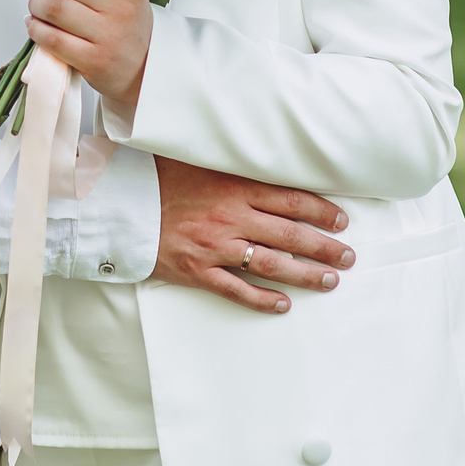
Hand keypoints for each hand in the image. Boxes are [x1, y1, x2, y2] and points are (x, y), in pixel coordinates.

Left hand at [25, 0, 149, 108]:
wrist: (142, 66)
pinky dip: (35, 29)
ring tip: (39, 7)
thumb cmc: (123, 21)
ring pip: (53, 7)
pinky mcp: (93, 59)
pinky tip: (37, 25)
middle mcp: (121, 4)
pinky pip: (51, 38)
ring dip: (35, 4)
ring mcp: (108, 34)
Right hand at [150, 155, 351, 313]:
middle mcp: (229, 218)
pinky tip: (284, 304)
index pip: (290, 200)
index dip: (321, 211)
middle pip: (290, 235)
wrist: (117, 203)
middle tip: (348, 257)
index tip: (342, 220)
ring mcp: (214, 247)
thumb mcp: (198, 161)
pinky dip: (262, 299)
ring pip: (271, 265)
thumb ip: (232, 166)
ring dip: (305, 275)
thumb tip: (266, 161)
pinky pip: (236, 290)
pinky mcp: (197, 270)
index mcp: (232, 187)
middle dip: (325, 248)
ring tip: (329, 281)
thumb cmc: (157, 177)